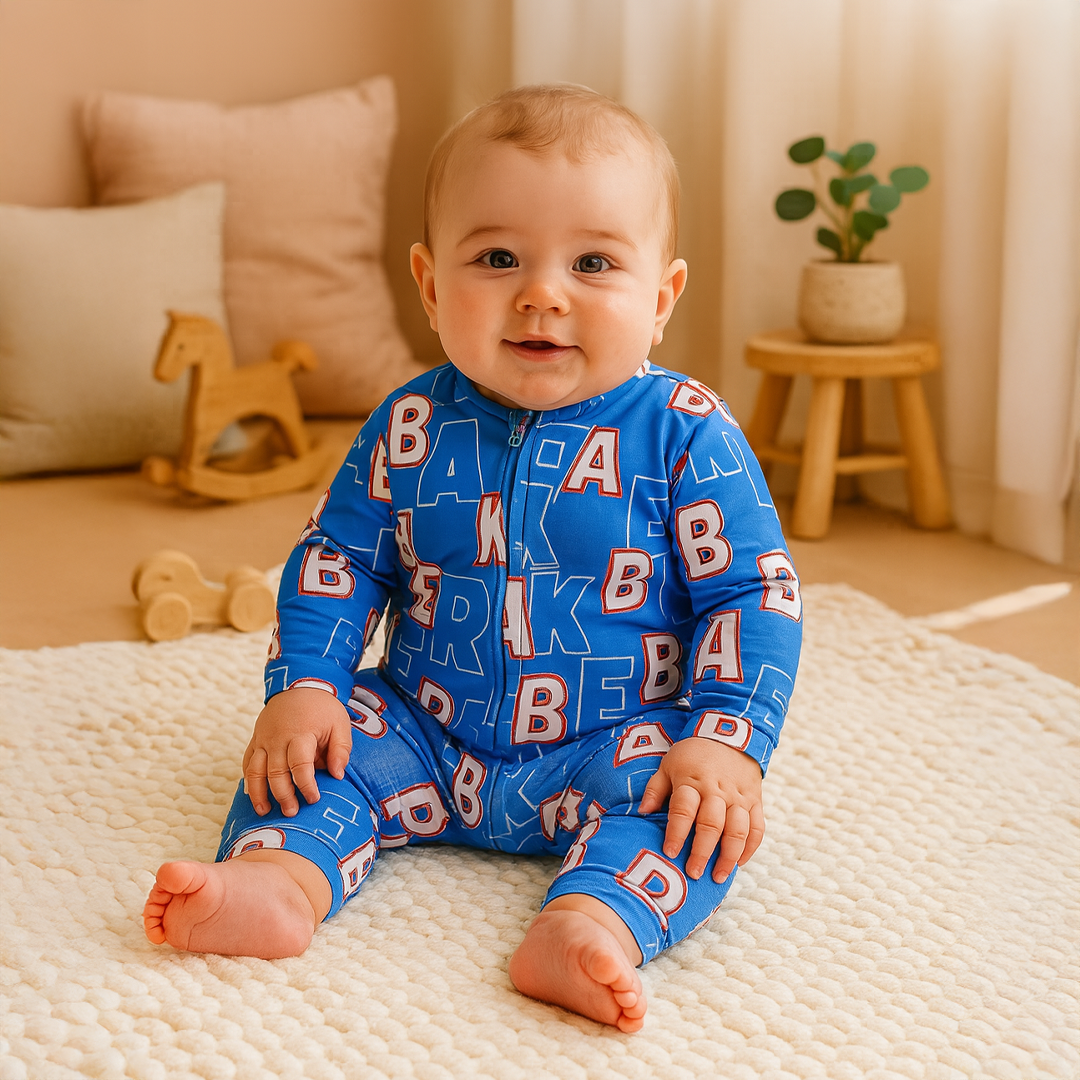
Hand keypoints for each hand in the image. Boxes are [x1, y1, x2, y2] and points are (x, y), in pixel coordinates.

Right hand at [242, 686, 351, 816]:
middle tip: (292, 812)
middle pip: (276, 772)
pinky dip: (248, 779)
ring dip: (259, 793)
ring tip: (264, 811)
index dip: (306, 785)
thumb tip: (337, 775)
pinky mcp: (256, 739)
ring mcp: (263, 738)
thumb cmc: (322, 707)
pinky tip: (252, 794)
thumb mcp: (340, 724)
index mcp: (301, 734)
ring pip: (255, 770)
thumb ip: (340, 750)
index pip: (300, 766)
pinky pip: (247, 761)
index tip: (313, 799)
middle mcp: (278, 738)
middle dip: (283, 795)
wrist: (299, 683)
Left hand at [638, 737, 764, 881]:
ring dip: (729, 856)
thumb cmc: (692, 754)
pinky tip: (740, 863)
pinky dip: (751, 847)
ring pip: (738, 830)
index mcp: (692, 781)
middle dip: (703, 852)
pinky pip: (757, 827)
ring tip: (718, 876)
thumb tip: (642, 812)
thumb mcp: (668, 764)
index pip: (683, 809)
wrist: (729, 734)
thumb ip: (655, 789)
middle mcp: (717, 790)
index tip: (670, 852)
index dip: (676, 832)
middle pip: (712, 824)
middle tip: (694, 873)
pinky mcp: (755, 800)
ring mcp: (739, 796)